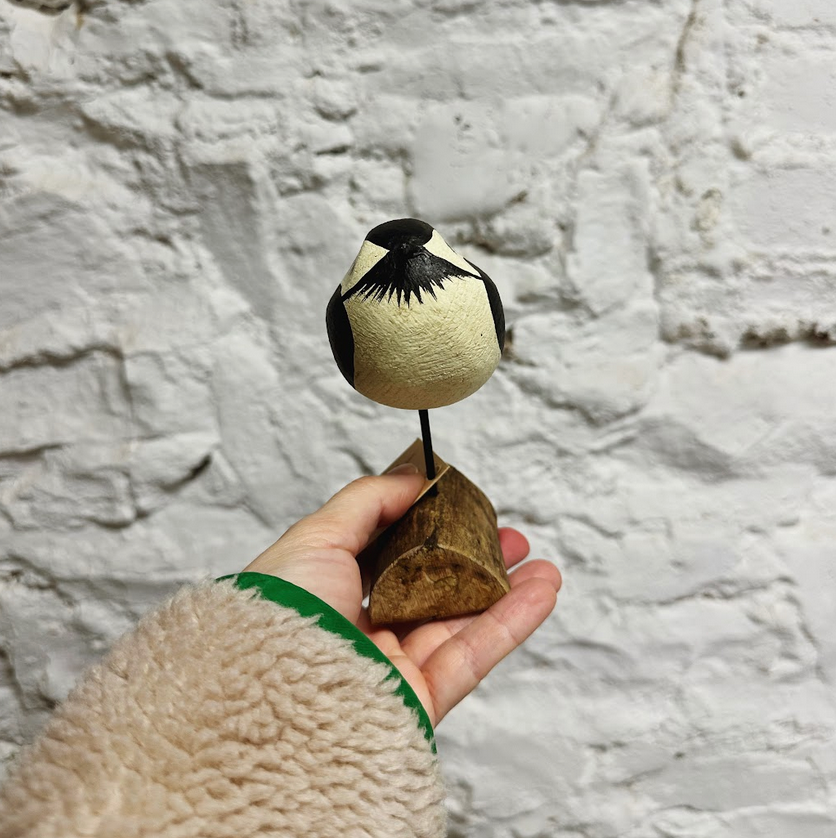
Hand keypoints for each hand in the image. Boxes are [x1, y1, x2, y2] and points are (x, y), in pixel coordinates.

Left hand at [243, 465, 560, 726]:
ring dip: (506, 594)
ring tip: (541, 565)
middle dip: (476, 564)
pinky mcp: (417, 702)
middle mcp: (359, 634)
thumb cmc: (278, 617)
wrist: (273, 702)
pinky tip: (539, 593)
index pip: (389, 559)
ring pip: (459, 626)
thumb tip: (414, 477)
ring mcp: (390, 670)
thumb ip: (368, 501)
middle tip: (509, 539)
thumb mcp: (315, 537)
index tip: (463, 510)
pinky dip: (511, 624)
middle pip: (432, 593)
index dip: (429, 533)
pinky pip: (472, 658)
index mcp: (328, 595)